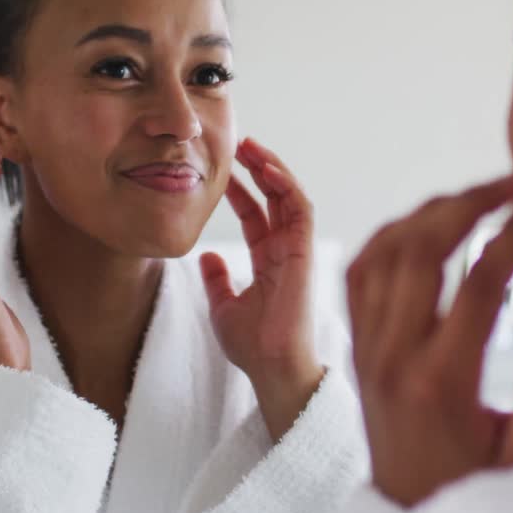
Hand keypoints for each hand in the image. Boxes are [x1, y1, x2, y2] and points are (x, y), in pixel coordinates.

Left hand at [200, 138, 323, 439]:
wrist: (271, 368)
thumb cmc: (253, 346)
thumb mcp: (223, 307)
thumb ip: (217, 280)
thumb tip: (206, 257)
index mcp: (269, 262)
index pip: (256, 216)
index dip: (241, 192)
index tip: (222, 172)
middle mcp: (286, 251)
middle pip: (275, 199)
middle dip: (258, 170)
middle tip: (238, 144)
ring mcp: (298, 250)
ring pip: (290, 197)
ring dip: (273, 169)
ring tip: (251, 147)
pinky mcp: (306, 252)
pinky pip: (300, 210)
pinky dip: (287, 186)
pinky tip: (268, 169)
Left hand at [346, 176, 512, 506]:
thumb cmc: (473, 488)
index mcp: (441, 381)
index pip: (478, 284)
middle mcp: (393, 356)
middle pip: (421, 250)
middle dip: (470, 203)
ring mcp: (367, 348)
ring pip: (383, 253)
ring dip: (428, 212)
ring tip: (477, 196)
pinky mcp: (356, 347)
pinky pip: (358, 274)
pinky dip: (387, 236)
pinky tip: (422, 223)